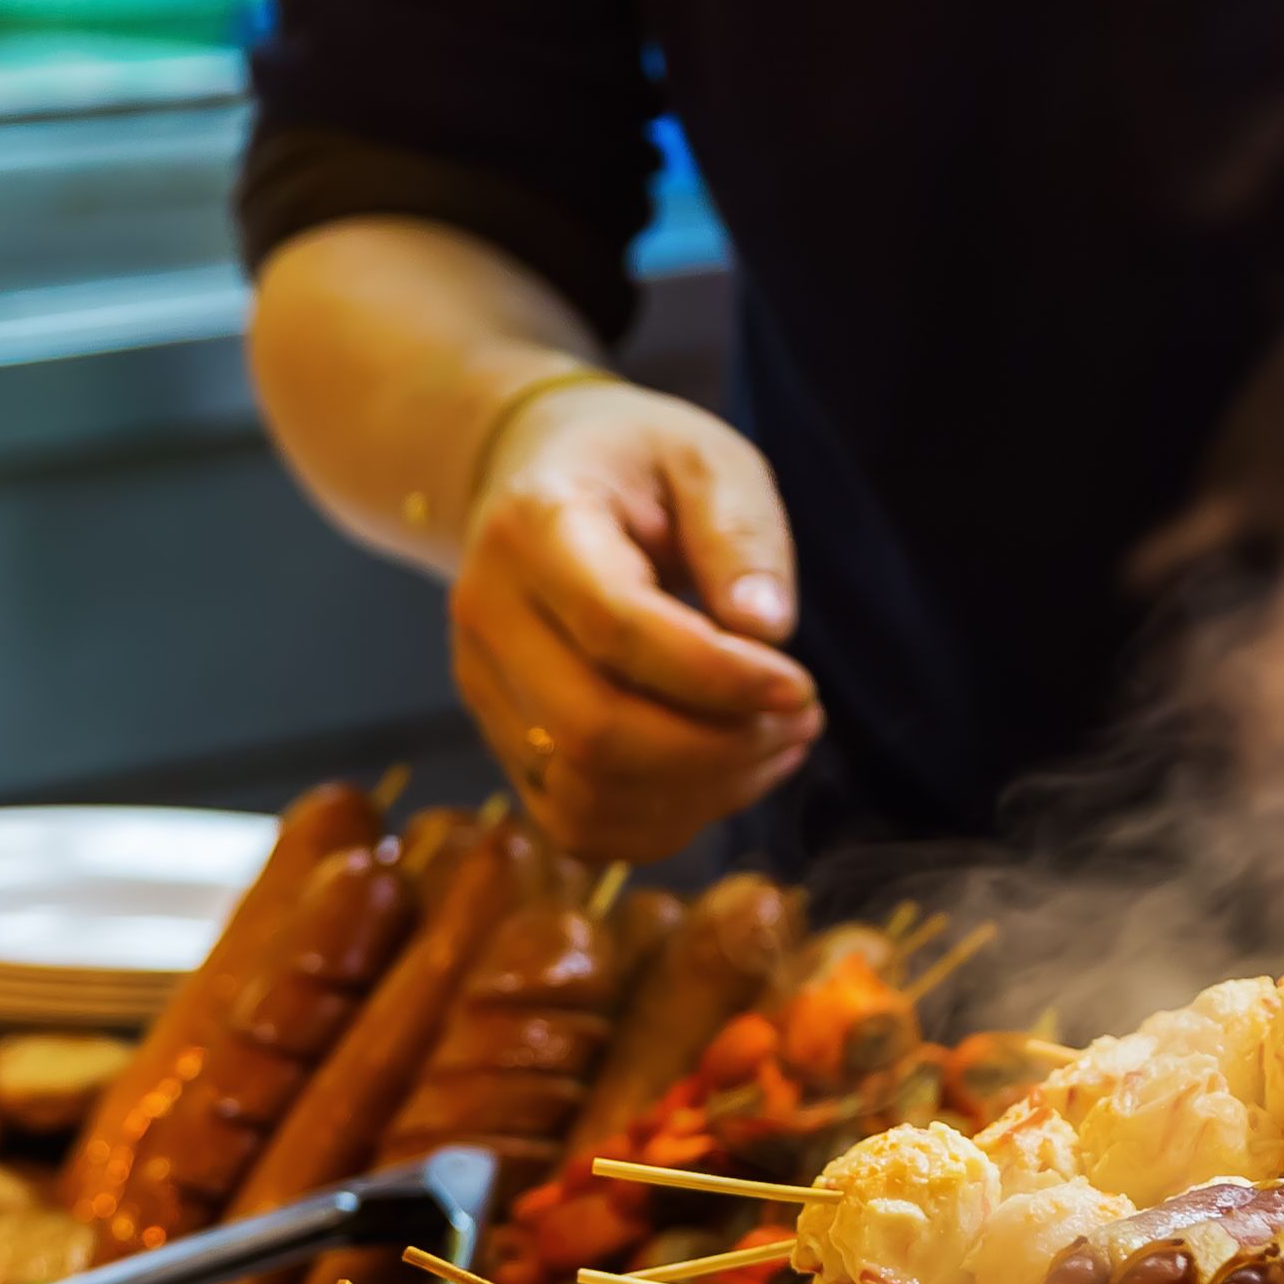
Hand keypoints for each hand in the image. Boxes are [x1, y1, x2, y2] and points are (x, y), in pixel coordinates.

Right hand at [451, 376, 820, 859]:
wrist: (539, 474)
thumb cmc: (636, 466)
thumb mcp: (707, 460)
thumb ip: (741, 533)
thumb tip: (766, 628)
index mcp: (535, 524)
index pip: (617, 629)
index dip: (719, 678)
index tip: (799, 685)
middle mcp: (489, 612)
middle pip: (593, 731)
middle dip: (718, 748)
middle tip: (799, 719)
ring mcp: (484, 686)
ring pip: (584, 792)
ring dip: (701, 793)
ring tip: (775, 743)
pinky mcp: (500, 739)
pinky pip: (577, 822)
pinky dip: (663, 822)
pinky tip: (724, 774)